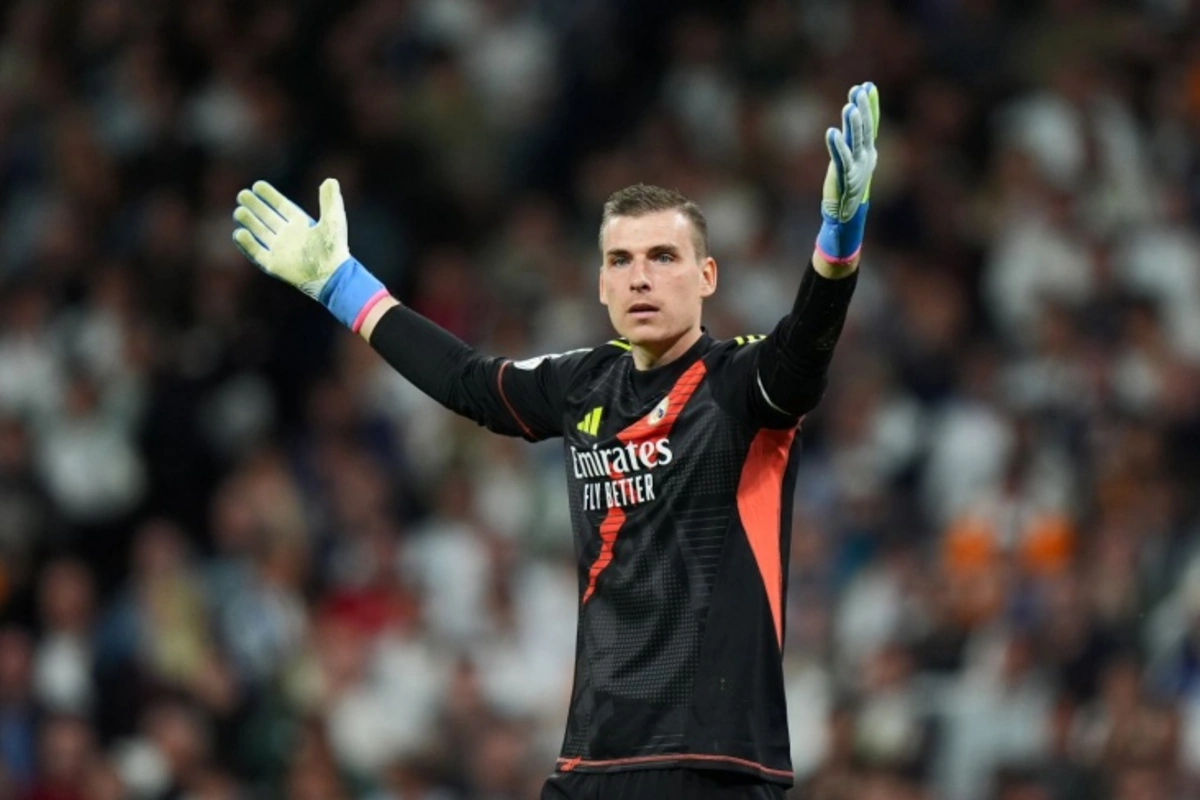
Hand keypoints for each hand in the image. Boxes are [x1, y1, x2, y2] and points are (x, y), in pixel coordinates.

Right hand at [232, 179, 387, 330]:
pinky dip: (247, 244)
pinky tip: (239, 232)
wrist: (330, 275)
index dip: (270, 196)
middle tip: (242, 195)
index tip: (257, 185)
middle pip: (267, 218)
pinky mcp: (274, 265)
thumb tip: (330, 180)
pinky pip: (257, 253)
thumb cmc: (334, 248)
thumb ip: (330, 200)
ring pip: (260, 233)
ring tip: (239, 211)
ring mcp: (281, 250)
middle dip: (255, 206)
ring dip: (249, 222)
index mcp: (302, 225)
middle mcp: (289, 236)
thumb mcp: (334, 220)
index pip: (282, 206)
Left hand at [816, 82, 879, 264]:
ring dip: (853, 124)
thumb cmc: (847, 187)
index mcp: (868, 151)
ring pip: (855, 142)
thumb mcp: (853, 161)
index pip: (871, 123)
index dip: (870, 105)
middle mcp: (865, 157)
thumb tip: (855, 125)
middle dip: (862, 109)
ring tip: (849, 106)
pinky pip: (840, 159)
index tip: (868, 85)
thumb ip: (854, 143)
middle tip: (859, 90)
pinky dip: (836, 146)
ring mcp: (856, 167)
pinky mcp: (845, 178)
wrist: (845, 215)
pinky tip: (832, 132)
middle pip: (864, 129)